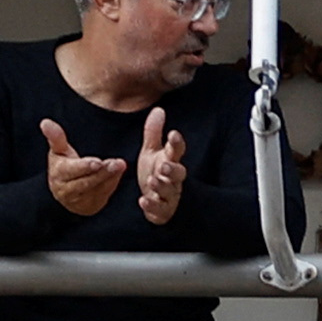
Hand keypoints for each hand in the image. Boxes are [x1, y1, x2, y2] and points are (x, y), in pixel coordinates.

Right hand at [41, 118, 121, 215]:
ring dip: (111, 177)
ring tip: (120, 165)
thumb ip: (55, 137)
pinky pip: (104, 194)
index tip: (97, 162)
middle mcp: (67, 190)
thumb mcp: (58, 151)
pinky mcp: (91, 207)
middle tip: (117, 163)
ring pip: (97, 189)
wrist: (64, 192)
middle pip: (87, 182)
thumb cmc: (62, 165)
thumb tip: (45, 122)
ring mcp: (79, 201)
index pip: (72, 171)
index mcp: (58, 174)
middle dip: (103, 172)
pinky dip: (113, 182)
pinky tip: (119, 171)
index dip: (85, 167)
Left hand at [135, 104, 188, 221]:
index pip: (177, 150)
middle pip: (178, 173)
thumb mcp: (152, 152)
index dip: (176, 143)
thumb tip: (158, 109)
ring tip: (152, 181)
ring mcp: (169, 196)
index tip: (173, 134)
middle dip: (172, 169)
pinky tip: (143, 200)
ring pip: (169, 191)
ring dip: (161, 186)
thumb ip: (154, 133)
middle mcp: (173, 179)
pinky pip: (159, 208)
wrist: (158, 202)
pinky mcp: (162, 210)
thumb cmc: (155, 173)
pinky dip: (151, 205)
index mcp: (170, 161)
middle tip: (164, 166)